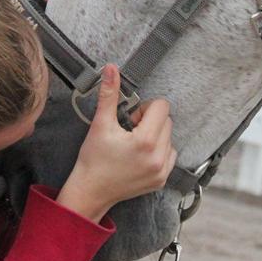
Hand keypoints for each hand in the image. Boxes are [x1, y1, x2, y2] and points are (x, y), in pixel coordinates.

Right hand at [56, 64, 176, 222]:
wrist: (91, 191)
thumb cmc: (93, 159)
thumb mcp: (100, 124)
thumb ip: (109, 94)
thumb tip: (111, 69)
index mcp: (145, 141)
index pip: (161, 106)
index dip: (144, 108)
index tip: (130, 119)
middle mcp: (158, 157)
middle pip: (167, 120)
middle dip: (149, 121)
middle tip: (129, 131)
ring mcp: (162, 170)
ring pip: (169, 137)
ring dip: (154, 135)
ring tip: (133, 146)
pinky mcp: (161, 180)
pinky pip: (170, 155)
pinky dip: (158, 151)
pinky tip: (139, 156)